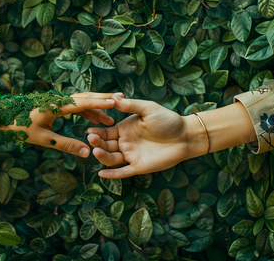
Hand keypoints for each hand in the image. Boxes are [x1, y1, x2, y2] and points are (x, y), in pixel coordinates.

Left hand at [4, 92, 119, 156]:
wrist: (3, 117)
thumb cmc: (20, 128)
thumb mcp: (43, 139)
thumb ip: (66, 145)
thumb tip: (86, 152)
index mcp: (57, 106)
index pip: (83, 102)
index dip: (100, 103)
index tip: (116, 102)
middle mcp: (59, 100)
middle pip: (86, 97)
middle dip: (103, 99)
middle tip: (121, 100)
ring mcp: (57, 102)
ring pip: (81, 101)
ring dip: (96, 108)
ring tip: (111, 116)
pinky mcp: (55, 105)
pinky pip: (75, 107)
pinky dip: (86, 112)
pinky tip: (95, 119)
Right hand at [87, 94, 206, 178]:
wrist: (185, 136)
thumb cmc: (168, 120)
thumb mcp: (149, 109)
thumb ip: (131, 105)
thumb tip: (114, 98)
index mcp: (125, 129)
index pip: (105, 132)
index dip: (97, 132)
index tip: (88, 131)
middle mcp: (125, 143)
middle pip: (106, 145)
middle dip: (97, 143)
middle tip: (91, 139)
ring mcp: (131, 155)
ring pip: (111, 158)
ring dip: (102, 156)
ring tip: (96, 151)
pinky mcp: (139, 167)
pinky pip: (123, 172)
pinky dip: (112, 175)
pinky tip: (102, 174)